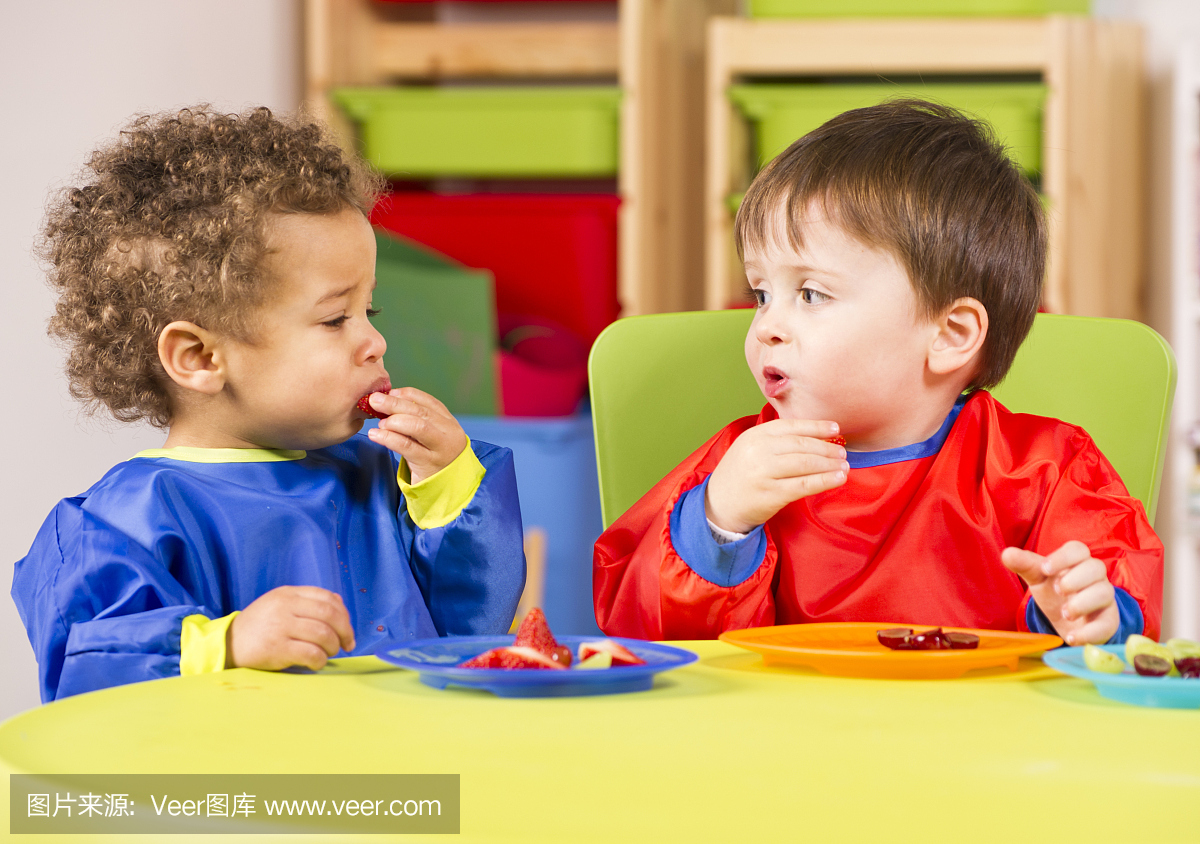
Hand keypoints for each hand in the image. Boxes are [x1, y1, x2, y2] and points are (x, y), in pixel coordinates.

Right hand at [227, 586, 355, 670]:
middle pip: (330, 615)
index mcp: (288, 594)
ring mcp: (281, 627)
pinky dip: (320, 660)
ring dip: (333, 647)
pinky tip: (316, 663)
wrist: (227, 643)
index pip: (327, 598)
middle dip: (345, 631)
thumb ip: (307, 601)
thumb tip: (338, 602)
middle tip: (346, 644)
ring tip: (328, 653)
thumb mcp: (279, 603)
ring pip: (323, 634)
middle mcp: (285, 607)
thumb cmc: (259, 626)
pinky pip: (311, 654)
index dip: (344, 615)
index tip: (347, 630)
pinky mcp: (277, 649)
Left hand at [365, 387, 468, 483]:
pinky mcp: (428, 463)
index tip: (389, 393)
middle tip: (374, 400)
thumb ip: (416, 419)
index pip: (428, 401)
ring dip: (394, 421)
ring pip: (417, 427)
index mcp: (448, 421)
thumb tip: (389, 399)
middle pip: (421, 412)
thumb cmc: (433, 456)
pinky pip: (406, 447)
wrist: (448, 486)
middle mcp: (448, 432)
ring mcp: (440, 448)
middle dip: (395, 404)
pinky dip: (388, 438)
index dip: (406, 395)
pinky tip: (376, 435)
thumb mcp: (431, 435)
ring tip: (379, 422)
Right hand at [705, 419, 847, 533]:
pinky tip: (838, 478)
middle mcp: (759, 451)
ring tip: (844, 465)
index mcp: (755, 435)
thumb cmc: (740, 475)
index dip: (816, 426)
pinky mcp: (771, 494)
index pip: (792, 426)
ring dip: (829, 463)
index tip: (835, 428)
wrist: (718, 504)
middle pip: (802, 445)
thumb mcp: (750, 448)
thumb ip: (775, 440)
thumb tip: (814, 435)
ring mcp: (764, 472)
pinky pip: (805, 485)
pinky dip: (825, 480)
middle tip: (842, 452)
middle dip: (827, 447)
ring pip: (806, 463)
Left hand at [1001, 540, 1118, 645]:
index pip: (1078, 549)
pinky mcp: (1108, 621)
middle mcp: (1094, 577)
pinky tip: (1071, 637)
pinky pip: (1107, 624)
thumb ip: (1024, 565)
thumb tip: (1006, 553)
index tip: (1045, 569)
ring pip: (1104, 593)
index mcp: (1076, 561)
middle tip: (1057, 591)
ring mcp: (1104, 598)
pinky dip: (1089, 632)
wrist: (1068, 621)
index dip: (1063, 557)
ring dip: (1082, 603)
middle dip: (1075, 579)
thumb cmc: (1054, 591)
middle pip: (1096, 567)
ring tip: (1064, 613)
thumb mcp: (1037, 577)